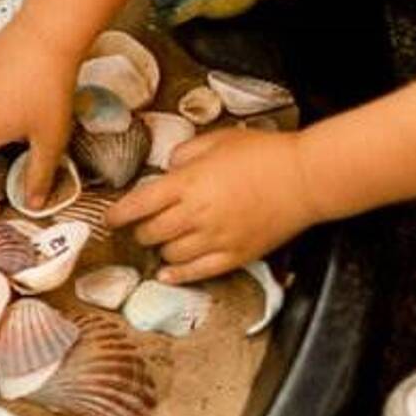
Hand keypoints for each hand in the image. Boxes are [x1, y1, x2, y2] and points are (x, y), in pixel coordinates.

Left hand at [106, 128, 320, 282]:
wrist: (306, 178)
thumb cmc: (263, 153)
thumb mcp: (218, 140)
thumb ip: (185, 153)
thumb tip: (167, 168)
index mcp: (187, 184)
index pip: (137, 205)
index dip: (117, 215)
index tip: (110, 218)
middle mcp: (195, 215)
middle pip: (150, 233)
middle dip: (140, 231)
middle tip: (141, 226)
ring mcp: (215, 239)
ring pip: (170, 255)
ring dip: (161, 249)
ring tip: (163, 241)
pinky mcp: (235, 256)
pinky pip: (197, 273)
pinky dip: (177, 275)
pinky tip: (167, 274)